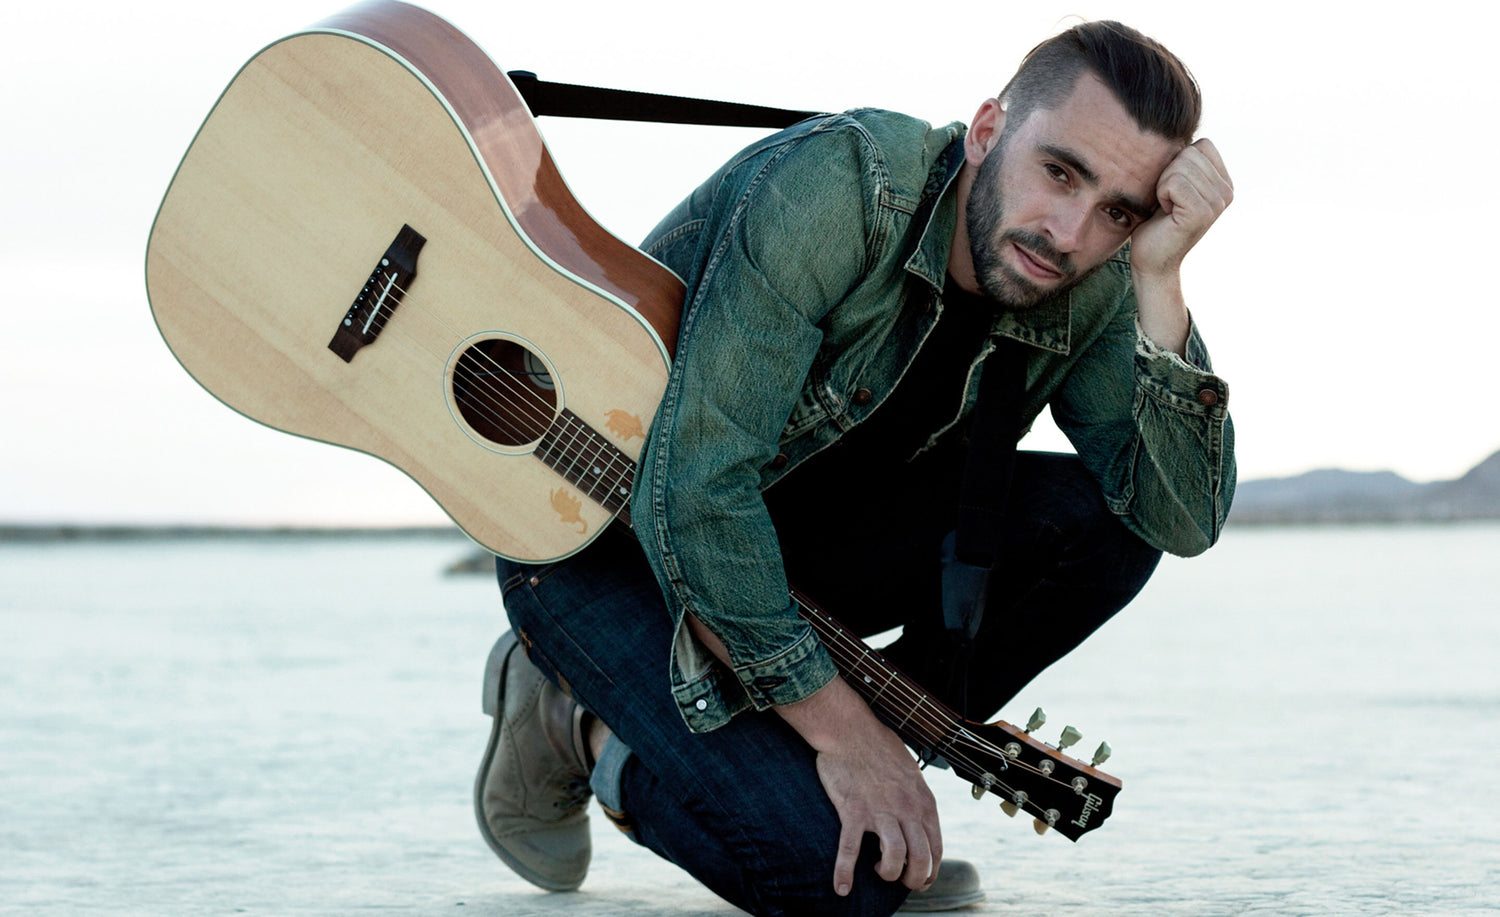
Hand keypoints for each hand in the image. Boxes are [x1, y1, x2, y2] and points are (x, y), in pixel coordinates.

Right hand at [778, 676, 941, 895]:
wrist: (850, 730)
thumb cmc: (879, 747)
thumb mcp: (911, 772)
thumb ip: (916, 798)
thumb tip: (917, 817)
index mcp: (923, 802)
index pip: (936, 847)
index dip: (930, 870)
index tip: (920, 878)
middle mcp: (906, 809)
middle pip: (921, 859)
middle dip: (914, 879)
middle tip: (901, 880)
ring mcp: (880, 811)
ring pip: (895, 858)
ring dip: (890, 874)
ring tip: (879, 871)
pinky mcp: (853, 811)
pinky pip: (850, 850)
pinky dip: (845, 873)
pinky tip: (842, 887)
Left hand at [1129, 138, 1232, 280]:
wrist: (1152, 260)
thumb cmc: (1155, 221)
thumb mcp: (1173, 183)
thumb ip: (1185, 161)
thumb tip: (1180, 123)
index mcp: (1224, 182)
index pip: (1201, 145)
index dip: (1177, 163)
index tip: (1173, 191)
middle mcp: (1227, 191)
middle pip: (1189, 153)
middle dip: (1167, 174)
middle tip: (1168, 201)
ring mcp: (1217, 202)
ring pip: (1180, 166)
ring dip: (1162, 186)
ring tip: (1167, 208)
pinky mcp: (1202, 212)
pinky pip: (1174, 182)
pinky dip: (1161, 194)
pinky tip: (1166, 213)